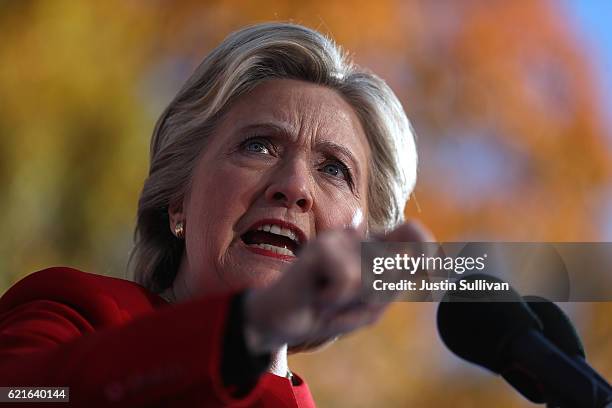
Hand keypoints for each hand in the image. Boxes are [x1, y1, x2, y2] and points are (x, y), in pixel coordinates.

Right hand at [243, 220, 431, 353]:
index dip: (430, 251)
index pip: (413, 234)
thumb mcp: (369, 306)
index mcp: (372, 248)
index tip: (433, 278)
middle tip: (345, 303)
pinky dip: (336, 298)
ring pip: (375, 274)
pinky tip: (317, 295)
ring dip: (354, 300)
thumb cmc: (325, 312)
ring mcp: (339, 239)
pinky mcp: (321, 246)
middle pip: (397, 261)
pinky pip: (350, 279)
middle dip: (379, 294)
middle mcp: (358, 237)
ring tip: (329, 299)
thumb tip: (413, 259)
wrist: (280, 322)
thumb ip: (393, 283)